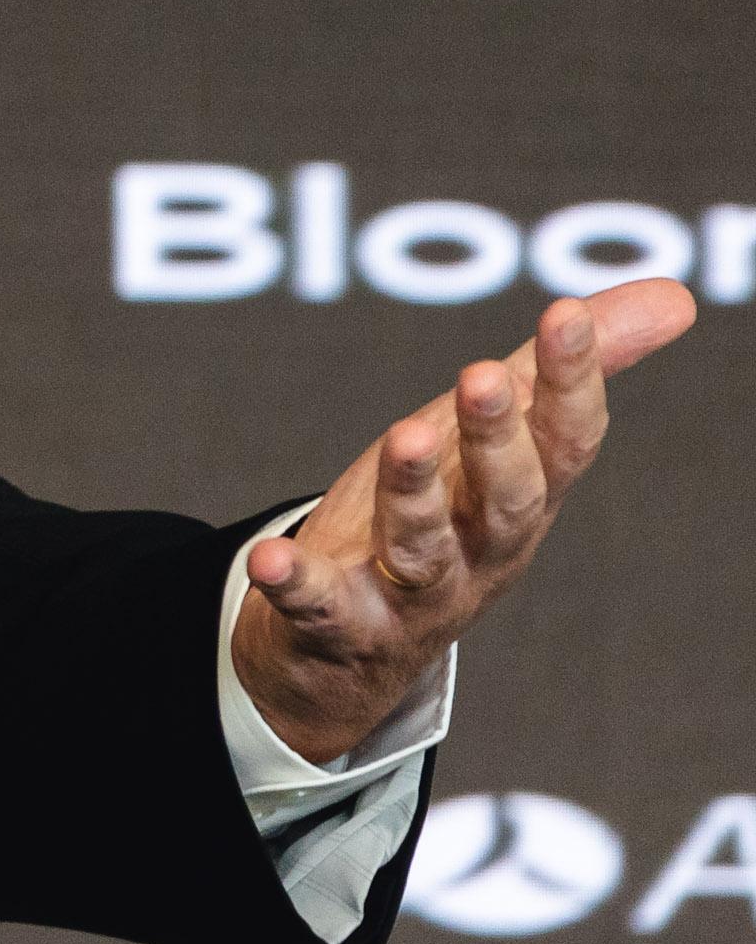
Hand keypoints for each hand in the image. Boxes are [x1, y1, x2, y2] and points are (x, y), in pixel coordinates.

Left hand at [230, 276, 696, 764]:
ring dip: (412, 496)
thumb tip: (675, 296)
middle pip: (505, 498)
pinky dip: (296, 585)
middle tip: (482, 376)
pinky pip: (319, 606)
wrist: (353, 647)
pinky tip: (268, 559)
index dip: (572, 381)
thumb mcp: (496, 439)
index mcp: (522, 498)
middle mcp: (480, 550)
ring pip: (421, 548)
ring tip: (403, 439)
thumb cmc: (438, 518)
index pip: (564, 441)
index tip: (565, 313)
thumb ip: (561, 371)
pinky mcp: (338, 622)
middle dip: (498, 439)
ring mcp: (412, 593)